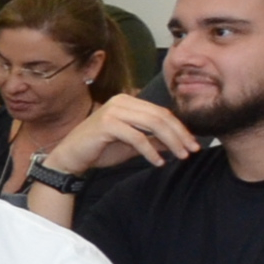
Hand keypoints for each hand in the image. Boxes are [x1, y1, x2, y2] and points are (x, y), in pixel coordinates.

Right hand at [52, 95, 199, 175]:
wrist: (70, 157)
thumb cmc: (99, 149)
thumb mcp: (133, 144)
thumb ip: (153, 140)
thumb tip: (177, 142)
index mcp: (128, 101)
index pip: (162, 112)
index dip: (180, 128)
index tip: (193, 144)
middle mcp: (122, 101)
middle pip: (160, 116)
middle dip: (179, 135)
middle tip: (191, 151)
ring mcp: (113, 111)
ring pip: (152, 124)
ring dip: (170, 142)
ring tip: (180, 156)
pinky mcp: (107, 124)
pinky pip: (136, 137)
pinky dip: (150, 151)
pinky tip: (158, 162)